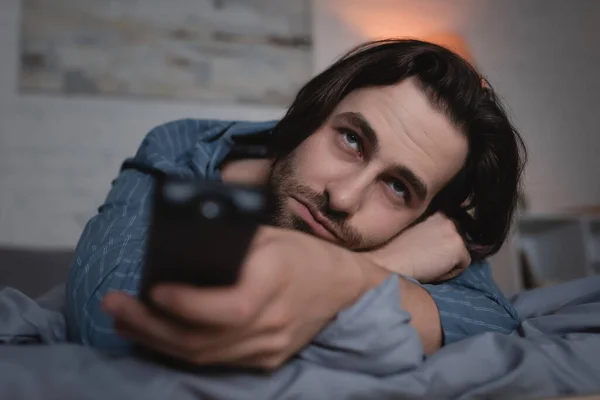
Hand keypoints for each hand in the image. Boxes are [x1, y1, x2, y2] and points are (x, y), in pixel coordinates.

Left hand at [102, 226, 378, 369]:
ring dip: (158, 342)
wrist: (344, 290)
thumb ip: (229, 242)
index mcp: (275, 283)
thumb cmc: (304, 254)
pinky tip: (156, 337)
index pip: (227, 307)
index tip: (150, 289)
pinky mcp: (266, 360)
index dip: (186, 304)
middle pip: (203, 339)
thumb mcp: (270, 235)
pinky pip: (216, 361)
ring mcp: (269, 348)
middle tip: (114, 307)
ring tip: (124, 323)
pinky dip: (181, 350)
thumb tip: (179, 247)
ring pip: (204, 356)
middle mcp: (272, 323)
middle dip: (151, 326)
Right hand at [366, 213, 470, 282]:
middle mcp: (446, 216)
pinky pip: (462, 266)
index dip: (439, 245)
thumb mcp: (414, 233)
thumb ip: (430, 232)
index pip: (448, 231)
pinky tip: (431, 269)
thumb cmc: (394, 252)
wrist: (388, 262)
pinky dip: (449, 273)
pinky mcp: (458, 246)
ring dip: (448, 262)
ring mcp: (454, 230)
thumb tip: (441, 244)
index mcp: (434, 210)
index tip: (424, 252)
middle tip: (425, 259)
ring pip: (460, 254)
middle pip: (457, 241)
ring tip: (427, 264)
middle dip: (445, 252)